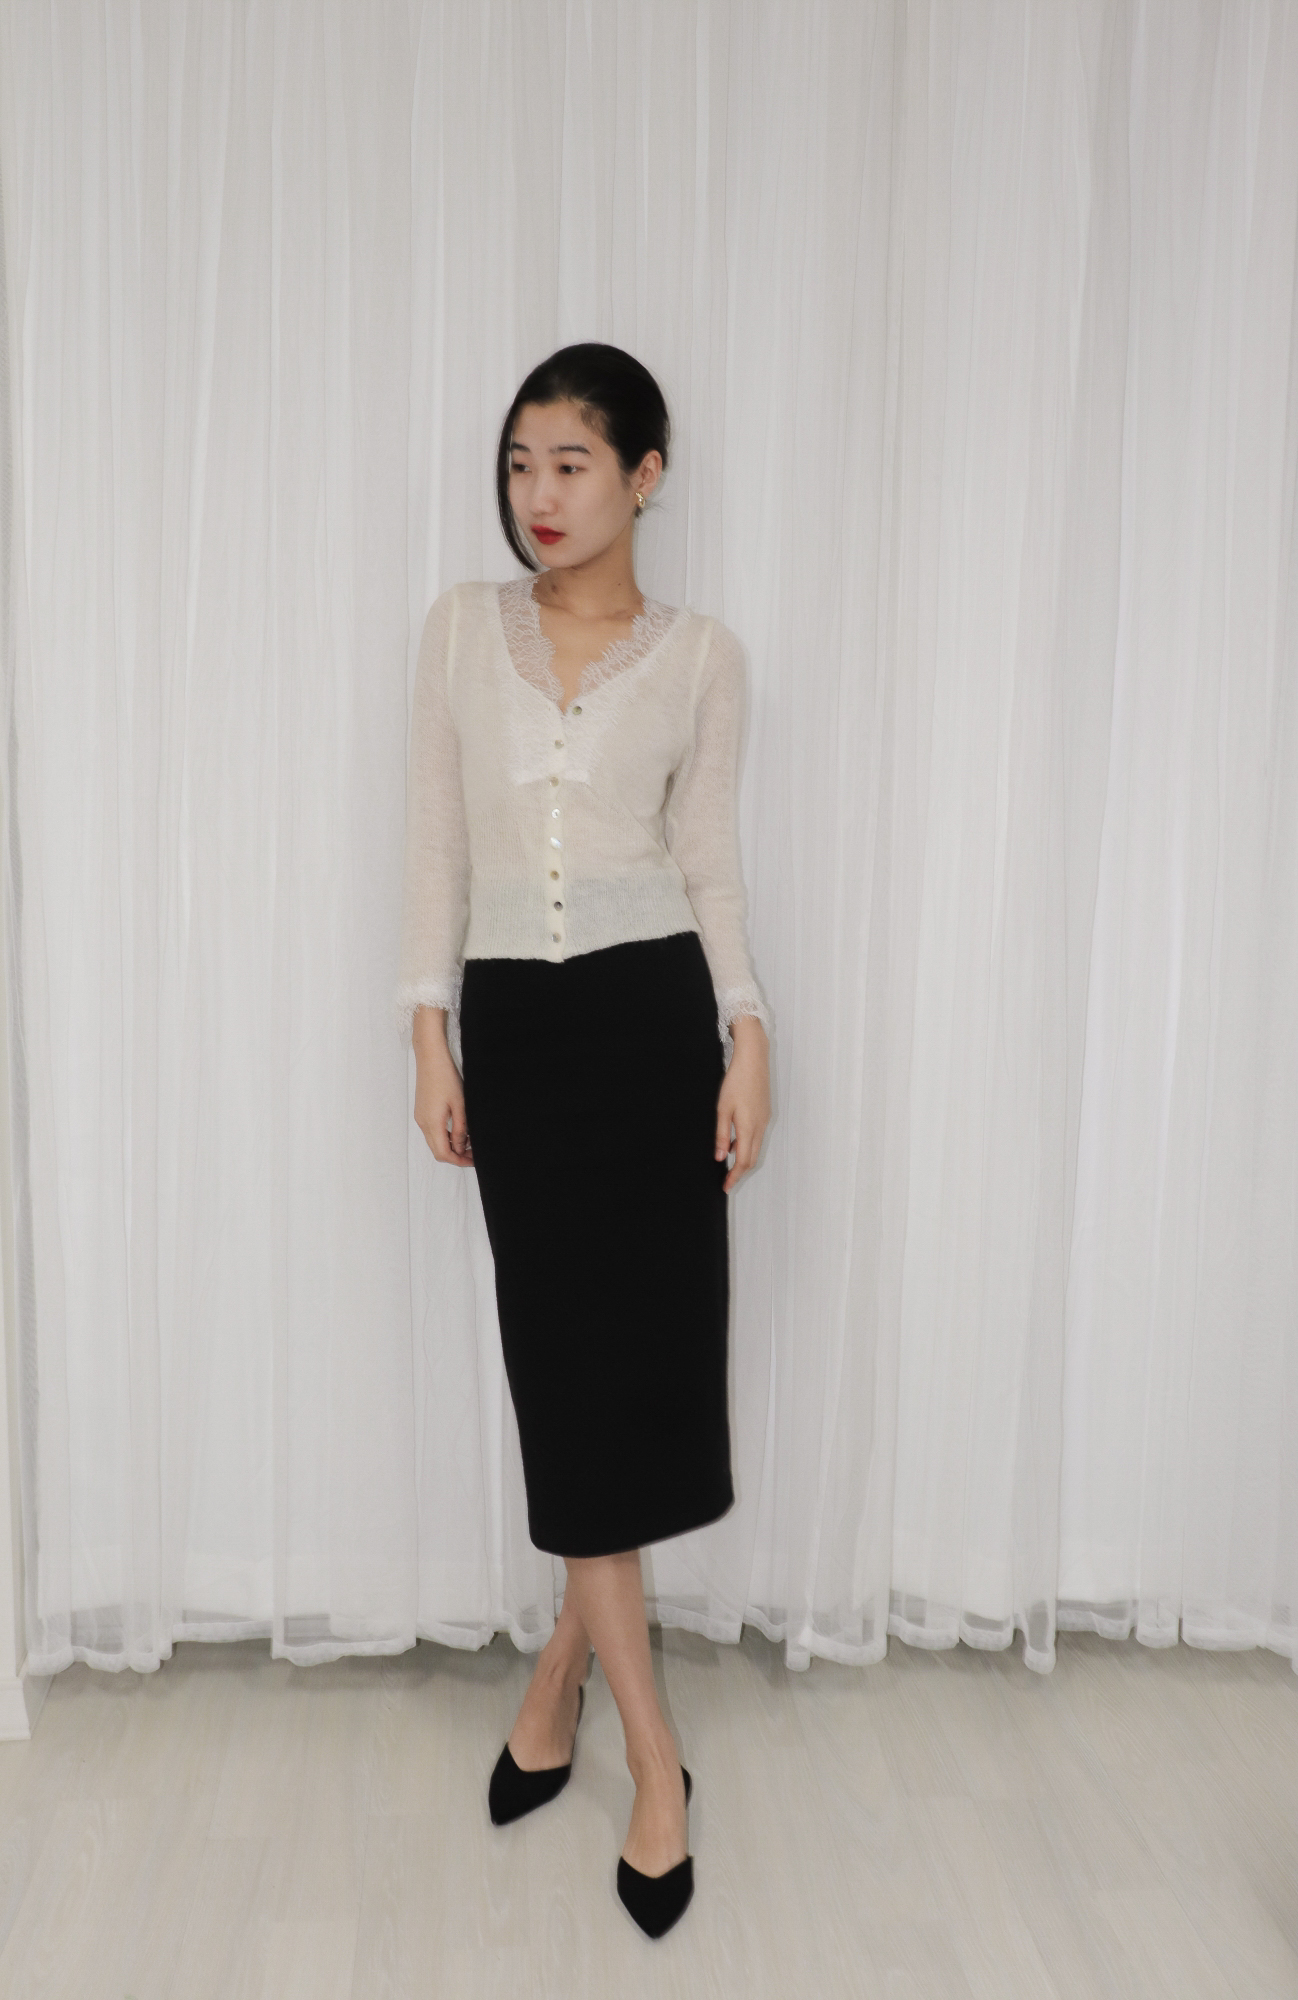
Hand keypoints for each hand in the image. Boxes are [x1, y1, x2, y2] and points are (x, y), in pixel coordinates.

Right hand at [412, 1008, 473, 1165]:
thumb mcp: (459, 1104)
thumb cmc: (446, 1077)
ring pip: (435, 1141)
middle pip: (437, 1151)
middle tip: (473, 1153)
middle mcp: (423, 1123)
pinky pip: (432, 1131)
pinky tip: (458, 1129)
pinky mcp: (421, 1111)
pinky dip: (445, 1135)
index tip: (473, 1160)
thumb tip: (460, 1147)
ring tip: (469, 1140)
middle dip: (456, 1155)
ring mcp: (420, 1117)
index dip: (459, 1161)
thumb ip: (460, 1128)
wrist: (430, 1058)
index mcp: (432, 1123)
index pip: (443, 1153)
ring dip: (451, 1145)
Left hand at [714, 1016, 770, 1192]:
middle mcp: (760, 1126)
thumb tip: (720, 1157)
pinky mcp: (764, 1112)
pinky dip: (747, 1145)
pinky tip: (735, 1142)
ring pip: (756, 1147)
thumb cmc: (736, 1080)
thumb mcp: (722, 1108)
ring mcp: (764, 1119)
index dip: (735, 1176)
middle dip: (740, 1172)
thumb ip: (722, 1134)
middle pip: (752, 1158)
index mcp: (749, 1127)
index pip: (743, 1161)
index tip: (726, 1187)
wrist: (753, 1059)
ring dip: (744, 1159)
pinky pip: (757, 1136)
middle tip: (727, 1181)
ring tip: (729, 1166)